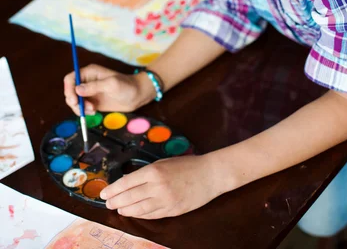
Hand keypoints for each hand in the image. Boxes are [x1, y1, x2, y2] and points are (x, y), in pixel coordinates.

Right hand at [64, 64, 155, 114]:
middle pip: (70, 91)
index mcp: (89, 72)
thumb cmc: (127, 86)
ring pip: (74, 101)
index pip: (70, 78)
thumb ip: (94, 86)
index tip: (74, 101)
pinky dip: (84, 112)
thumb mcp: (111, 84)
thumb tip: (77, 89)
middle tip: (85, 109)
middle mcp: (86, 81)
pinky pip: (81, 108)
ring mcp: (89, 92)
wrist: (137, 96)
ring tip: (93, 110)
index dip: (69, 89)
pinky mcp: (92, 102)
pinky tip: (94, 112)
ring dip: (80, 108)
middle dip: (74, 101)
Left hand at [101, 154, 221, 218]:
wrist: (210, 174)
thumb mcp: (164, 163)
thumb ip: (147, 173)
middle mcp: (157, 187)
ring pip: (139, 209)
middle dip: (116, 201)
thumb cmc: (187, 165)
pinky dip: (140, 215)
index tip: (104, 193)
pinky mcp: (172, 211)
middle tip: (107, 203)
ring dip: (126, 209)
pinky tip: (134, 213)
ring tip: (118, 209)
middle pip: (130, 197)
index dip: (113, 189)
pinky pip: (152, 215)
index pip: (127, 182)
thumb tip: (129, 181)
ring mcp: (165, 201)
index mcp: (154, 171)